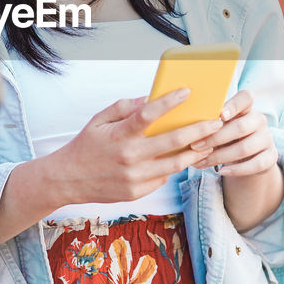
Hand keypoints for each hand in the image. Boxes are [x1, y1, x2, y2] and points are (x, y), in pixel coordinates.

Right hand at [48, 88, 224, 203]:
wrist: (67, 180)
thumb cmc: (86, 146)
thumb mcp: (99, 120)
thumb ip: (125, 108)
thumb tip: (150, 99)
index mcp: (120, 135)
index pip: (149, 114)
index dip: (170, 101)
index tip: (187, 91)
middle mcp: (130, 156)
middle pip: (173, 140)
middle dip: (199, 129)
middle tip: (215, 121)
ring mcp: (135, 177)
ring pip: (175, 163)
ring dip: (196, 152)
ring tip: (210, 142)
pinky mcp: (137, 192)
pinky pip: (163, 177)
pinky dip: (175, 166)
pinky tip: (184, 157)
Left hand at [191, 90, 278, 177]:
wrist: (245, 157)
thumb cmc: (224, 136)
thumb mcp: (218, 126)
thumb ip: (208, 122)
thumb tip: (183, 125)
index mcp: (246, 106)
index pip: (246, 98)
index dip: (233, 105)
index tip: (219, 115)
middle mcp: (259, 120)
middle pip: (240, 127)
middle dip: (215, 137)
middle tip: (195, 145)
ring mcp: (267, 138)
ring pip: (245, 147)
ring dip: (221, 156)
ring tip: (202, 161)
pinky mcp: (271, 156)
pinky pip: (256, 164)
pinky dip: (237, 170)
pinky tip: (221, 172)